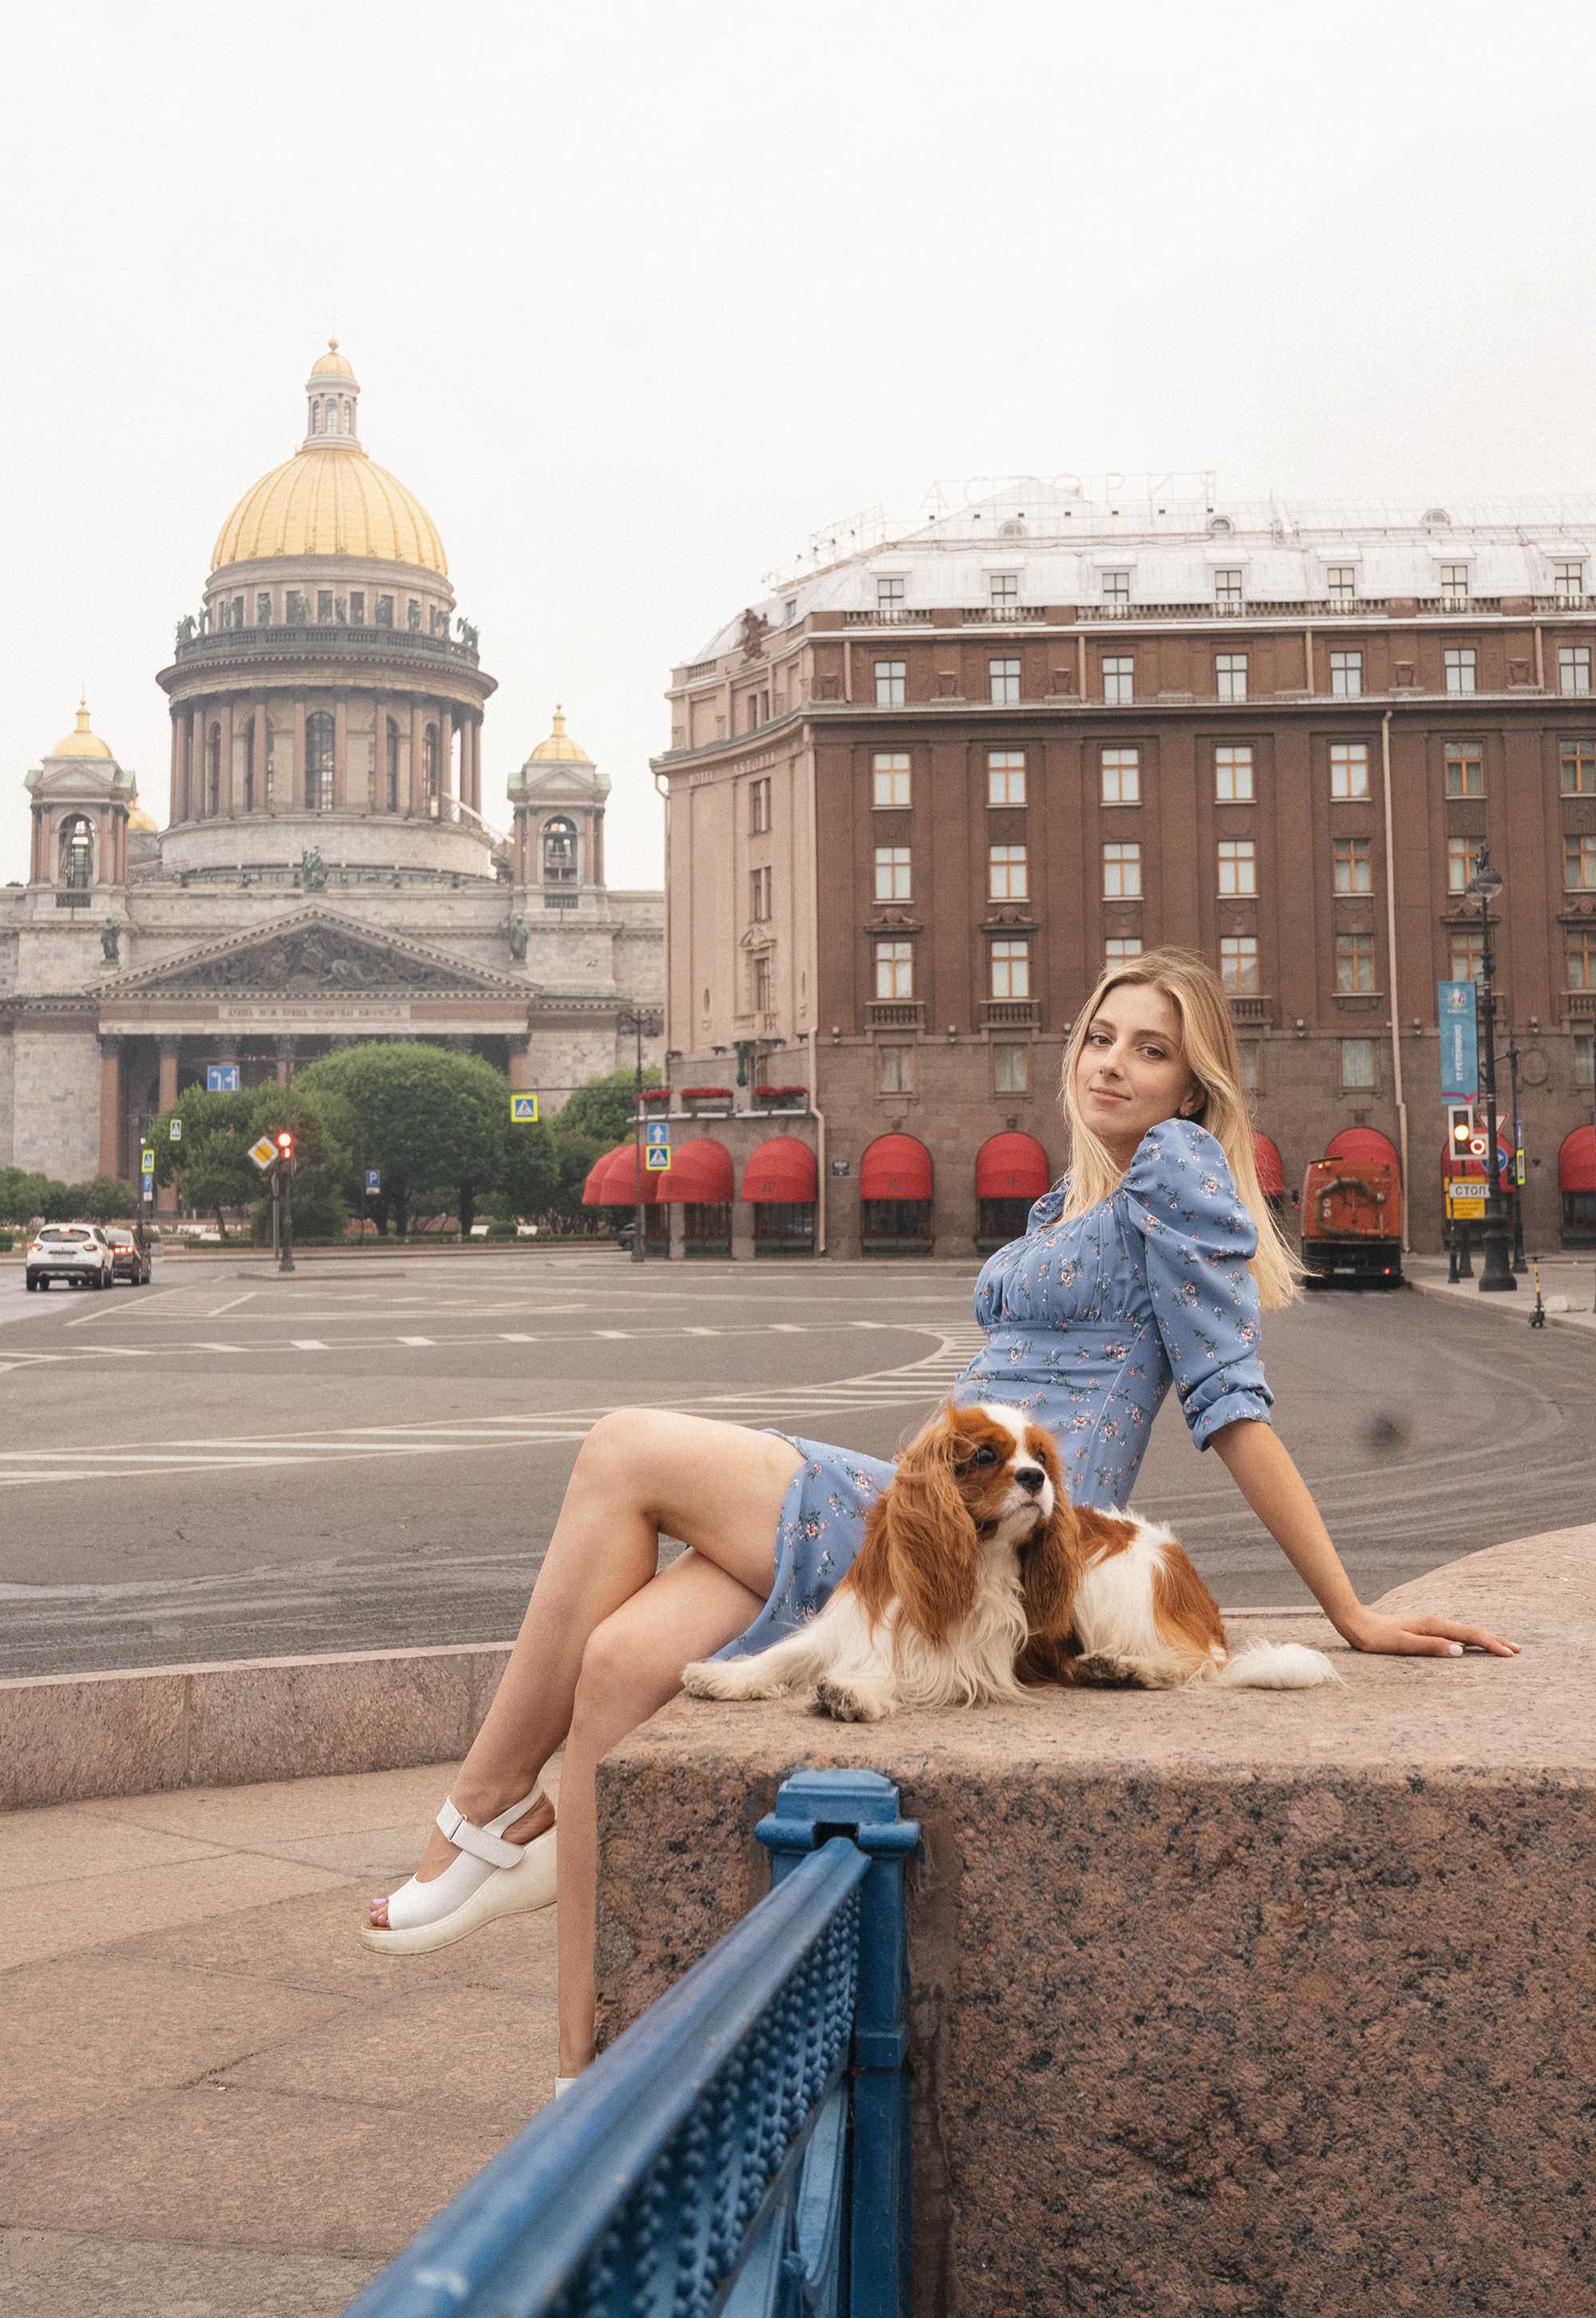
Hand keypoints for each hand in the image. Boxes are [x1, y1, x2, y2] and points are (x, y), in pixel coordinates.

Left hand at [1341, 1610, 1519, 1659]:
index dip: (1492, 1645)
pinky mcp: (1425, 1629)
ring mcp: (1431, 1625)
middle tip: (1519, 1650)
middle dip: (1496, 1640)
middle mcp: (1436, 1623)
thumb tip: (1460, 1651)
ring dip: (1486, 1639)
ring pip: (1465, 1632)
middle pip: (1473, 1631)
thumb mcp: (1403, 1645)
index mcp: (1434, 1626)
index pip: (1471, 1636)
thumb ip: (1431, 1647)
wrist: (1357, 1624)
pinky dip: (1471, 1639)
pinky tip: (1472, 1645)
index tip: (1511, 1654)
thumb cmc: (1377, 1638)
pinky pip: (1455, 1634)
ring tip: (1503, 1646)